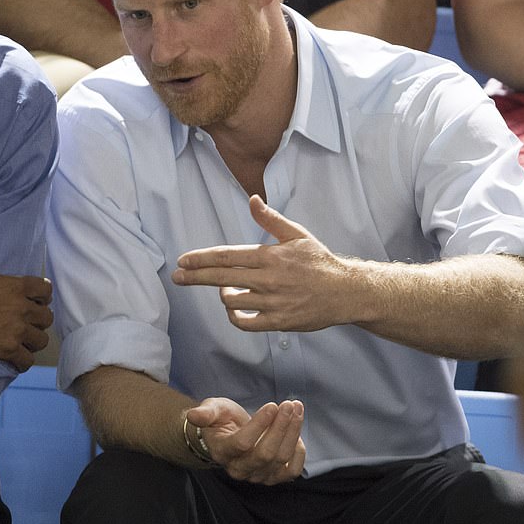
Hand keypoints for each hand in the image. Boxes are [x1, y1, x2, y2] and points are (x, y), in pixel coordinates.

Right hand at [0, 206, 52, 370]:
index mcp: (15, 285)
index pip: (45, 290)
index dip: (41, 295)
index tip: (33, 299)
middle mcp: (21, 307)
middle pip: (47, 316)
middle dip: (38, 319)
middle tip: (27, 322)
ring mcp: (15, 330)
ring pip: (40, 339)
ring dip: (33, 340)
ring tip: (23, 341)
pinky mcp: (7, 349)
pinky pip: (27, 360)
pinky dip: (23, 360)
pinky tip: (15, 358)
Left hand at [172, 195, 352, 331]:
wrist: (346, 291)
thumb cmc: (319, 261)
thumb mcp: (297, 234)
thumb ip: (270, 219)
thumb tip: (252, 200)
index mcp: (269, 256)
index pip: (226, 256)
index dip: (200, 259)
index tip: (183, 261)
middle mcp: (267, 279)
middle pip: (220, 278)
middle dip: (194, 277)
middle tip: (177, 278)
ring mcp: (272, 302)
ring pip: (231, 300)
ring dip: (223, 294)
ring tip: (225, 289)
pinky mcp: (278, 321)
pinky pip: (245, 323)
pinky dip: (235, 316)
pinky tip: (234, 309)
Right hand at [186, 396, 304, 484]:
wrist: (227, 436)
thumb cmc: (220, 420)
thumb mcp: (212, 409)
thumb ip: (205, 413)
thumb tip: (193, 416)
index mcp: (222, 451)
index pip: (243, 443)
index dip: (260, 425)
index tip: (272, 405)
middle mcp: (239, 469)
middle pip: (265, 453)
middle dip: (281, 427)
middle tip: (289, 405)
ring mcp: (257, 476)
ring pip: (280, 460)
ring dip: (292, 433)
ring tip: (296, 410)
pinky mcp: (273, 477)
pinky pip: (292, 471)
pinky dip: (299, 453)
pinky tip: (297, 433)